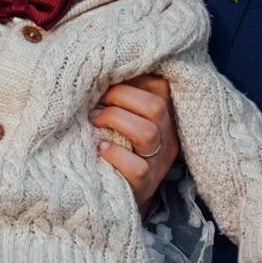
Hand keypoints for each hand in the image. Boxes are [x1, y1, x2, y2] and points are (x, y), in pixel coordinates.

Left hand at [89, 74, 178, 212]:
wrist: (118, 194)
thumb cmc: (116, 144)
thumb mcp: (124, 117)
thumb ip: (120, 95)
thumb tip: (96, 68)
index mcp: (166, 115)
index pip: (161, 86)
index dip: (132, 78)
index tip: (107, 80)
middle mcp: (168, 137)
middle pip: (156, 106)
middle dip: (119, 97)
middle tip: (96, 103)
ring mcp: (159, 162)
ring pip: (147, 133)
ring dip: (114, 120)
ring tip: (93, 121)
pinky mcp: (145, 185)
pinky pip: (137, 167)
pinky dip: (115, 154)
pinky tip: (99, 148)